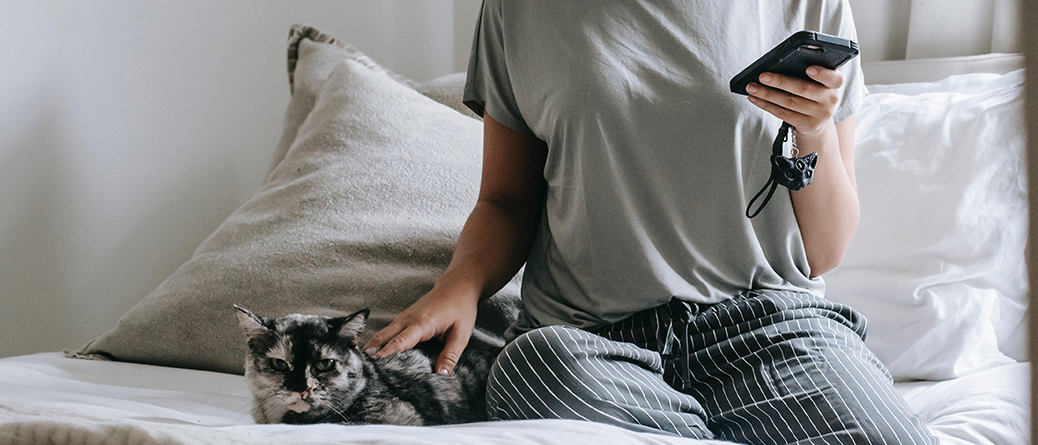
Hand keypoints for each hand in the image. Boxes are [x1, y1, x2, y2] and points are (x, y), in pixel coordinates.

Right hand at [363, 278, 479, 374]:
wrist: (457, 285)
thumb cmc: (460, 307)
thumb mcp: (461, 333)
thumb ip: (450, 355)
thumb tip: (441, 375)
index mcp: (422, 323)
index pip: (399, 342)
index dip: (386, 356)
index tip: (374, 368)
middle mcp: (407, 319)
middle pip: (382, 338)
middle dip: (371, 355)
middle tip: (363, 374)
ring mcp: (403, 318)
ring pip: (381, 335)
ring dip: (372, 350)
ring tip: (364, 369)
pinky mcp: (403, 319)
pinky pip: (387, 332)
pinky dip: (379, 344)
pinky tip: (375, 356)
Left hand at [745, 66, 843, 137]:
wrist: (818, 120)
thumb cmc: (814, 92)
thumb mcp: (819, 80)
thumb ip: (810, 69)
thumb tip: (782, 61)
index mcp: (835, 83)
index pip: (834, 77)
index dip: (822, 73)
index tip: (809, 69)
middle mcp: (831, 99)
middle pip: (803, 89)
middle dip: (780, 82)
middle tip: (763, 76)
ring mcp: (820, 115)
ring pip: (789, 102)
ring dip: (767, 94)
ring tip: (752, 87)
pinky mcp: (807, 125)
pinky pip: (783, 114)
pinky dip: (766, 105)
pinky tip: (755, 98)